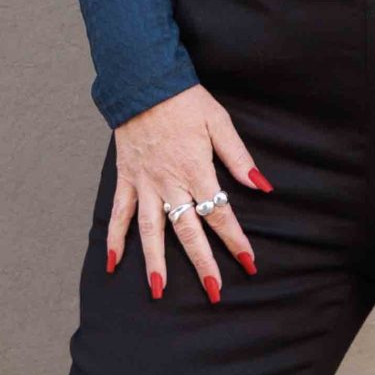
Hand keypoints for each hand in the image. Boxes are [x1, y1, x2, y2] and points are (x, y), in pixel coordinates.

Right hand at [109, 84, 272, 301]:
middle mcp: (169, 183)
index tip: (248, 262)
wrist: (143, 83)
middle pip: (187, 231)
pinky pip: (118, 214)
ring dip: (155, 262)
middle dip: (202, 263)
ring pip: (150, 230)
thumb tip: (261, 185)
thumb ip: (239, 158)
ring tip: (158, 290)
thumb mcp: (219, 123)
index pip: (219, 213)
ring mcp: (144, 183)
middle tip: (214, 291)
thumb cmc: (185, 101)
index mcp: (196, 170)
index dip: (235, 240)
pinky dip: (114, 239)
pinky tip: (112, 264)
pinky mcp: (126, 179)